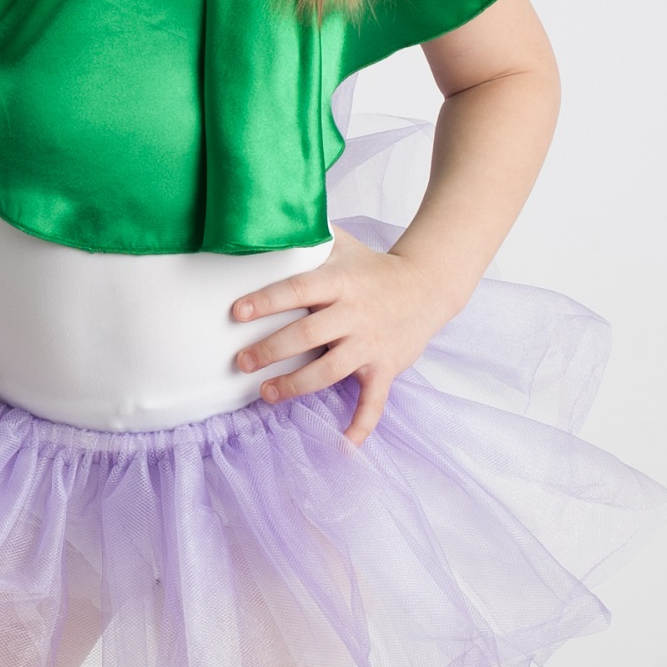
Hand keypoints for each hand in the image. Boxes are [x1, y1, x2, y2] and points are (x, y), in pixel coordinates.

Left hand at [232, 233, 457, 443]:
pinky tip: (342, 447)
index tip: (238, 312)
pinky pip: (373, 403)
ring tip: (265, 393)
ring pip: (330, 370)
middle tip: (242, 361)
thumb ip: (308, 238)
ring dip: (296, 385)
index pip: (299, 289)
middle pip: (308, 334)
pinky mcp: (385, 369)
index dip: (267, 301)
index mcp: (341, 282)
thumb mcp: (343, 246)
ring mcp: (371, 345)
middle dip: (271, 350)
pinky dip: (360, 426)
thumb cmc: (373, 268)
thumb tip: (268, 220)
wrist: (428, 286)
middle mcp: (355, 314)